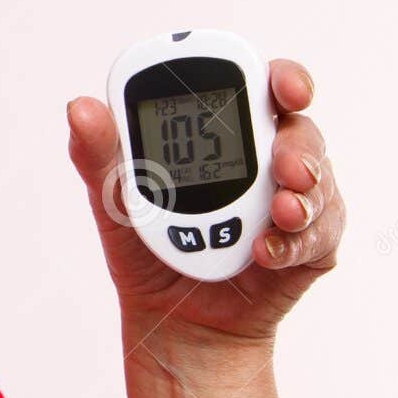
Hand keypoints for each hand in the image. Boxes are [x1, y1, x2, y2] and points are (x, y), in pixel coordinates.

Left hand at [66, 59, 343, 347]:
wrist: (167, 318)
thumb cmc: (144, 246)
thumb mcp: (112, 197)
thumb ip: (97, 152)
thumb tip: (78, 107)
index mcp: (224, 131)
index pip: (262, 88)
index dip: (282, 79)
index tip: (285, 88)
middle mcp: (267, 159)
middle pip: (302, 131)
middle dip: (301, 143)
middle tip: (286, 164)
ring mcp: (292, 201)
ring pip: (319, 182)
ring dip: (304, 194)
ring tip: (281, 210)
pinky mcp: (309, 247)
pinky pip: (319, 236)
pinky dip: (293, 242)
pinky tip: (265, 251)